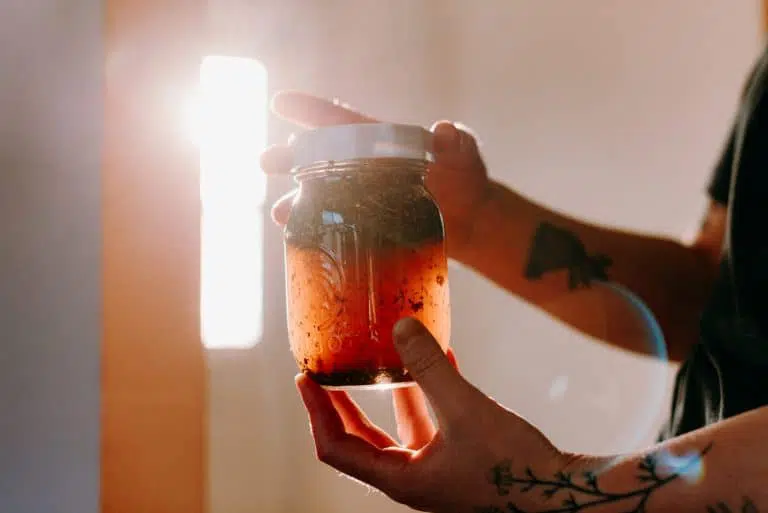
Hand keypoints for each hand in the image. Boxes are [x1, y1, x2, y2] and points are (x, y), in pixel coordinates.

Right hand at [260, 91, 490, 255]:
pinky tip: (301, 238)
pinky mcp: (366, 225)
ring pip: (320, 195)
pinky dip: (315, 229)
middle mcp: (363, 167)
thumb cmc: (467, 176)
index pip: (341, 121)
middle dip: (291, 158)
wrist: (472, 221)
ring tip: (279, 213)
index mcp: (379, 142)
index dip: (311, 111)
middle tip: (265, 161)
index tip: (280, 102)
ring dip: (296, 202)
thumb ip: (456, 142)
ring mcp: (362, 197)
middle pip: (319, 158)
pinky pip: (335, 224)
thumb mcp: (464, 154)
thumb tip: (445, 131)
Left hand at [295, 318, 576, 512]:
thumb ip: (429, 369)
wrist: (562, 492)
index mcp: (402, 479)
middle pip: (360, 439)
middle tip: (328, 368)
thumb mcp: (465, 411)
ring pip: (399, 426)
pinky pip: (433, 419)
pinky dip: (428, 391)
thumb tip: (399, 326)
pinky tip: (440, 356)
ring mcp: (437, 467)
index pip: (337, 448)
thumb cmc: (513, 466)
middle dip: (343, 402)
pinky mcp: (460, 455)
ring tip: (382, 351)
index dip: (317, 412)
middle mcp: (413, 476)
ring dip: (391, 390)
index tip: (306, 378)